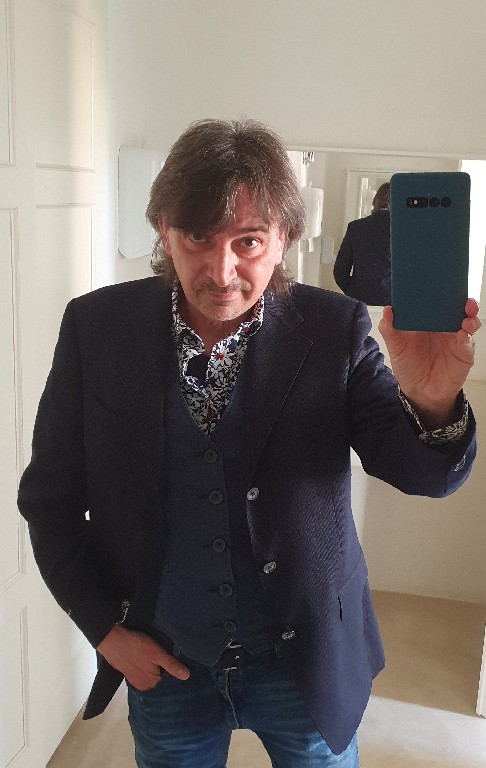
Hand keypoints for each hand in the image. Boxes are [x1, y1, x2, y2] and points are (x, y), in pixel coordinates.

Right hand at [97, 624, 189, 690]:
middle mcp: (141, 686)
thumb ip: (171, 665)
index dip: (173, 675)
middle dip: (164, 673)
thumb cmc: (136, 646)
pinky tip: (148, 659)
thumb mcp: (157, 653)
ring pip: (150, 676)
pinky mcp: (127, 671)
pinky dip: (146, 667)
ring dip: (155, 669)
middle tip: (170, 661)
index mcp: (149, 685)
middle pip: (158, 681)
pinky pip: (142, 672)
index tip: (179, 666)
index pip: (167, 684)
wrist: (112, 638)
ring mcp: (132, 679)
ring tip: (160, 659)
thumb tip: (187, 677)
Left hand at [378, 299, 480, 428]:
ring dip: (469, 314)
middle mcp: (444, 326)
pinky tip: (463, 333)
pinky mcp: (464, 352)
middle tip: (458, 293)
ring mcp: (456, 338)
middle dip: (461, 298)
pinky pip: (468, 341)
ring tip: (466, 311)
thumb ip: (390, 329)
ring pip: (468, 320)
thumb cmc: (409, 367)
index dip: (440, 290)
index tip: (440, 281)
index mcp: (428, 320)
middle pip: (456, 306)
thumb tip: (388, 309)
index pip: (436, 301)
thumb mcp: (396, 348)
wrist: (421, 393)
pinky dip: (467, 336)